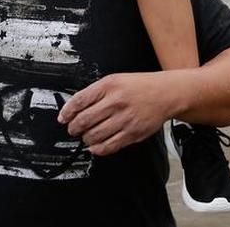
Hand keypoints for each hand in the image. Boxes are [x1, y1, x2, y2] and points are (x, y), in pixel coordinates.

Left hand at [58, 72, 179, 156]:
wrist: (166, 93)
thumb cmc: (140, 86)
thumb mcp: (116, 80)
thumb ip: (96, 92)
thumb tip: (75, 108)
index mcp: (110, 86)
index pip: (80, 101)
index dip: (67, 112)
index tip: (63, 118)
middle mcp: (117, 102)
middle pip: (84, 120)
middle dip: (74, 128)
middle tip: (73, 129)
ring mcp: (125, 119)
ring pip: (94, 136)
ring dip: (86, 139)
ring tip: (86, 136)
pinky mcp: (133, 133)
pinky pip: (109, 146)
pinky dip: (98, 149)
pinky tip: (96, 146)